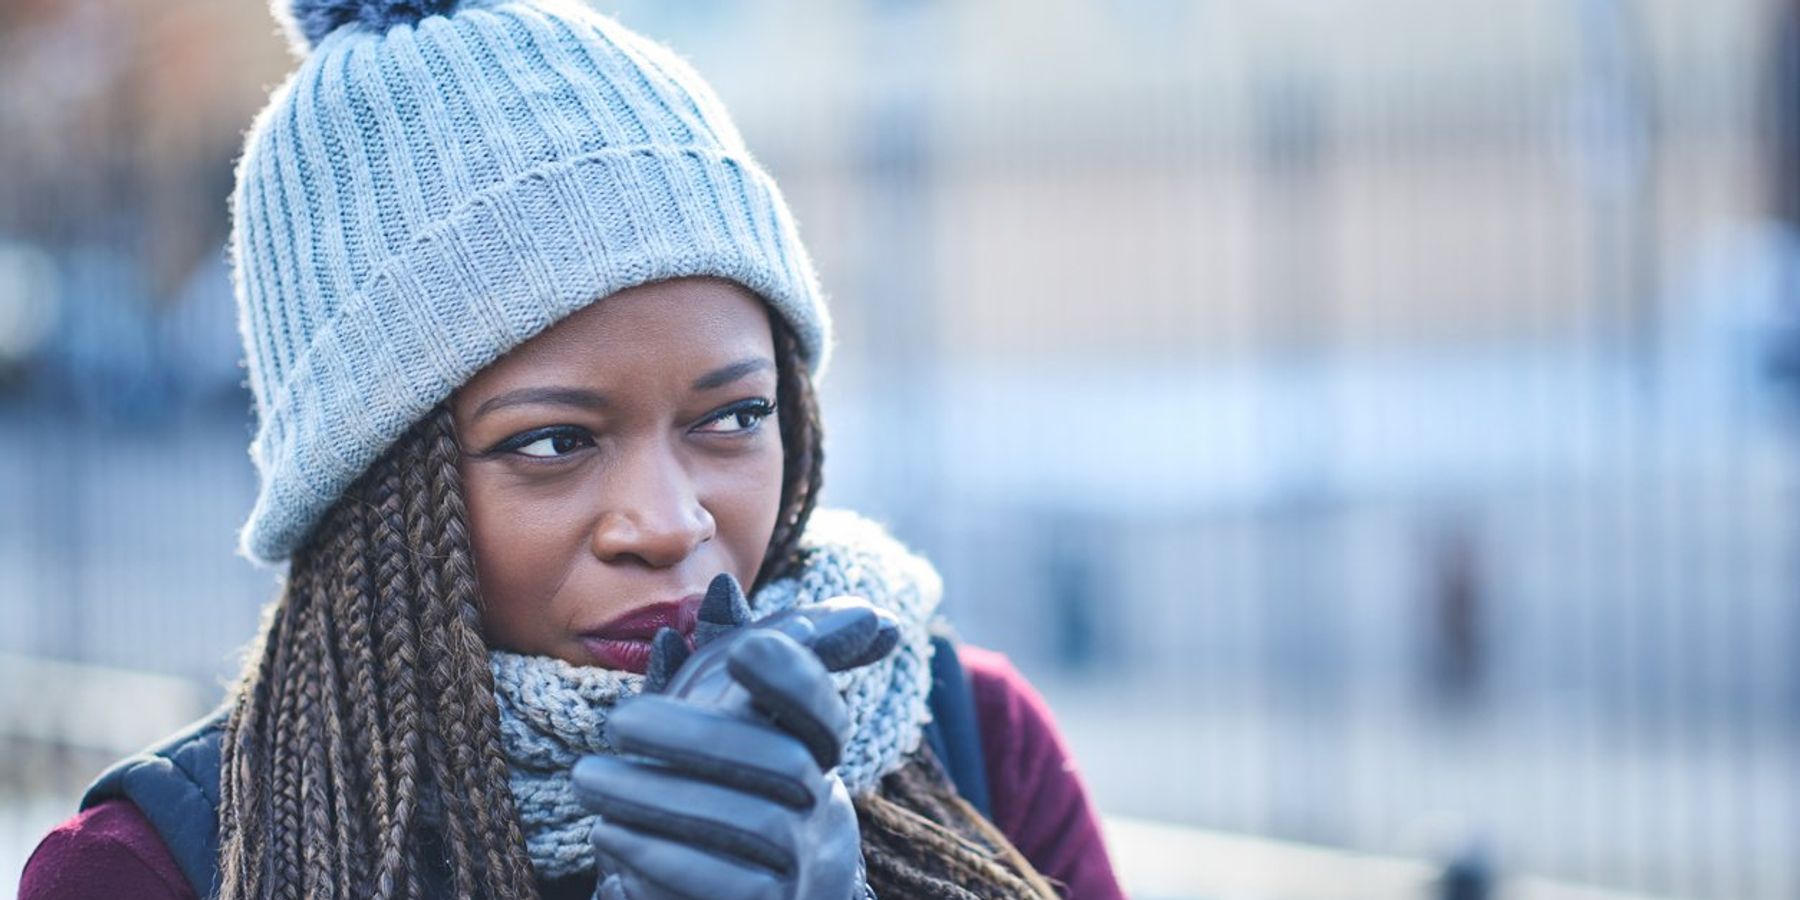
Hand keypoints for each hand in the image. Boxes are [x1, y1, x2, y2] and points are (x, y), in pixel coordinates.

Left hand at [574, 574, 894, 898]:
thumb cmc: (721, 801)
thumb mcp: (721, 731)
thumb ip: (722, 666)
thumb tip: (720, 590)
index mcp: (817, 762)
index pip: (826, 713)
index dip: (796, 679)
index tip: (748, 650)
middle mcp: (823, 814)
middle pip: (781, 765)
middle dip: (697, 736)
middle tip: (617, 722)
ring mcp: (803, 871)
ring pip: (749, 825)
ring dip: (660, 797)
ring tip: (588, 778)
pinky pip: (726, 886)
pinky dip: (664, 858)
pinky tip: (610, 836)